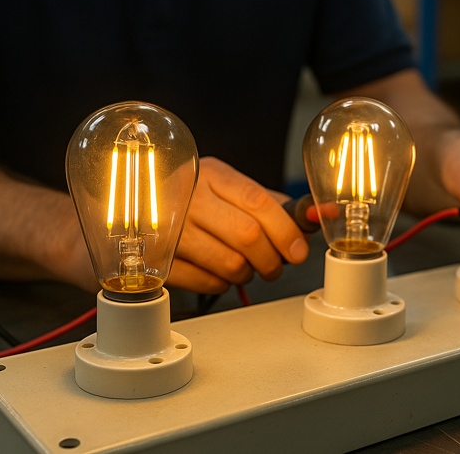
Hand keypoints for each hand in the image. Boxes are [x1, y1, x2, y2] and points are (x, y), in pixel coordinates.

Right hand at [166, 157, 309, 293]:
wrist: (139, 208)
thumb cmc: (198, 202)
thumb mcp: (232, 191)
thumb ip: (275, 205)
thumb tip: (320, 215)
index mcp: (213, 174)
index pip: (257, 201)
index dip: (286, 230)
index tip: (299, 250)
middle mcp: (188, 198)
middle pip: (247, 235)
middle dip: (272, 259)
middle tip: (274, 266)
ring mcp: (170, 230)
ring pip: (230, 264)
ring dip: (247, 274)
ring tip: (244, 267)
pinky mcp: (159, 260)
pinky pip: (207, 283)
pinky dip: (222, 284)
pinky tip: (218, 272)